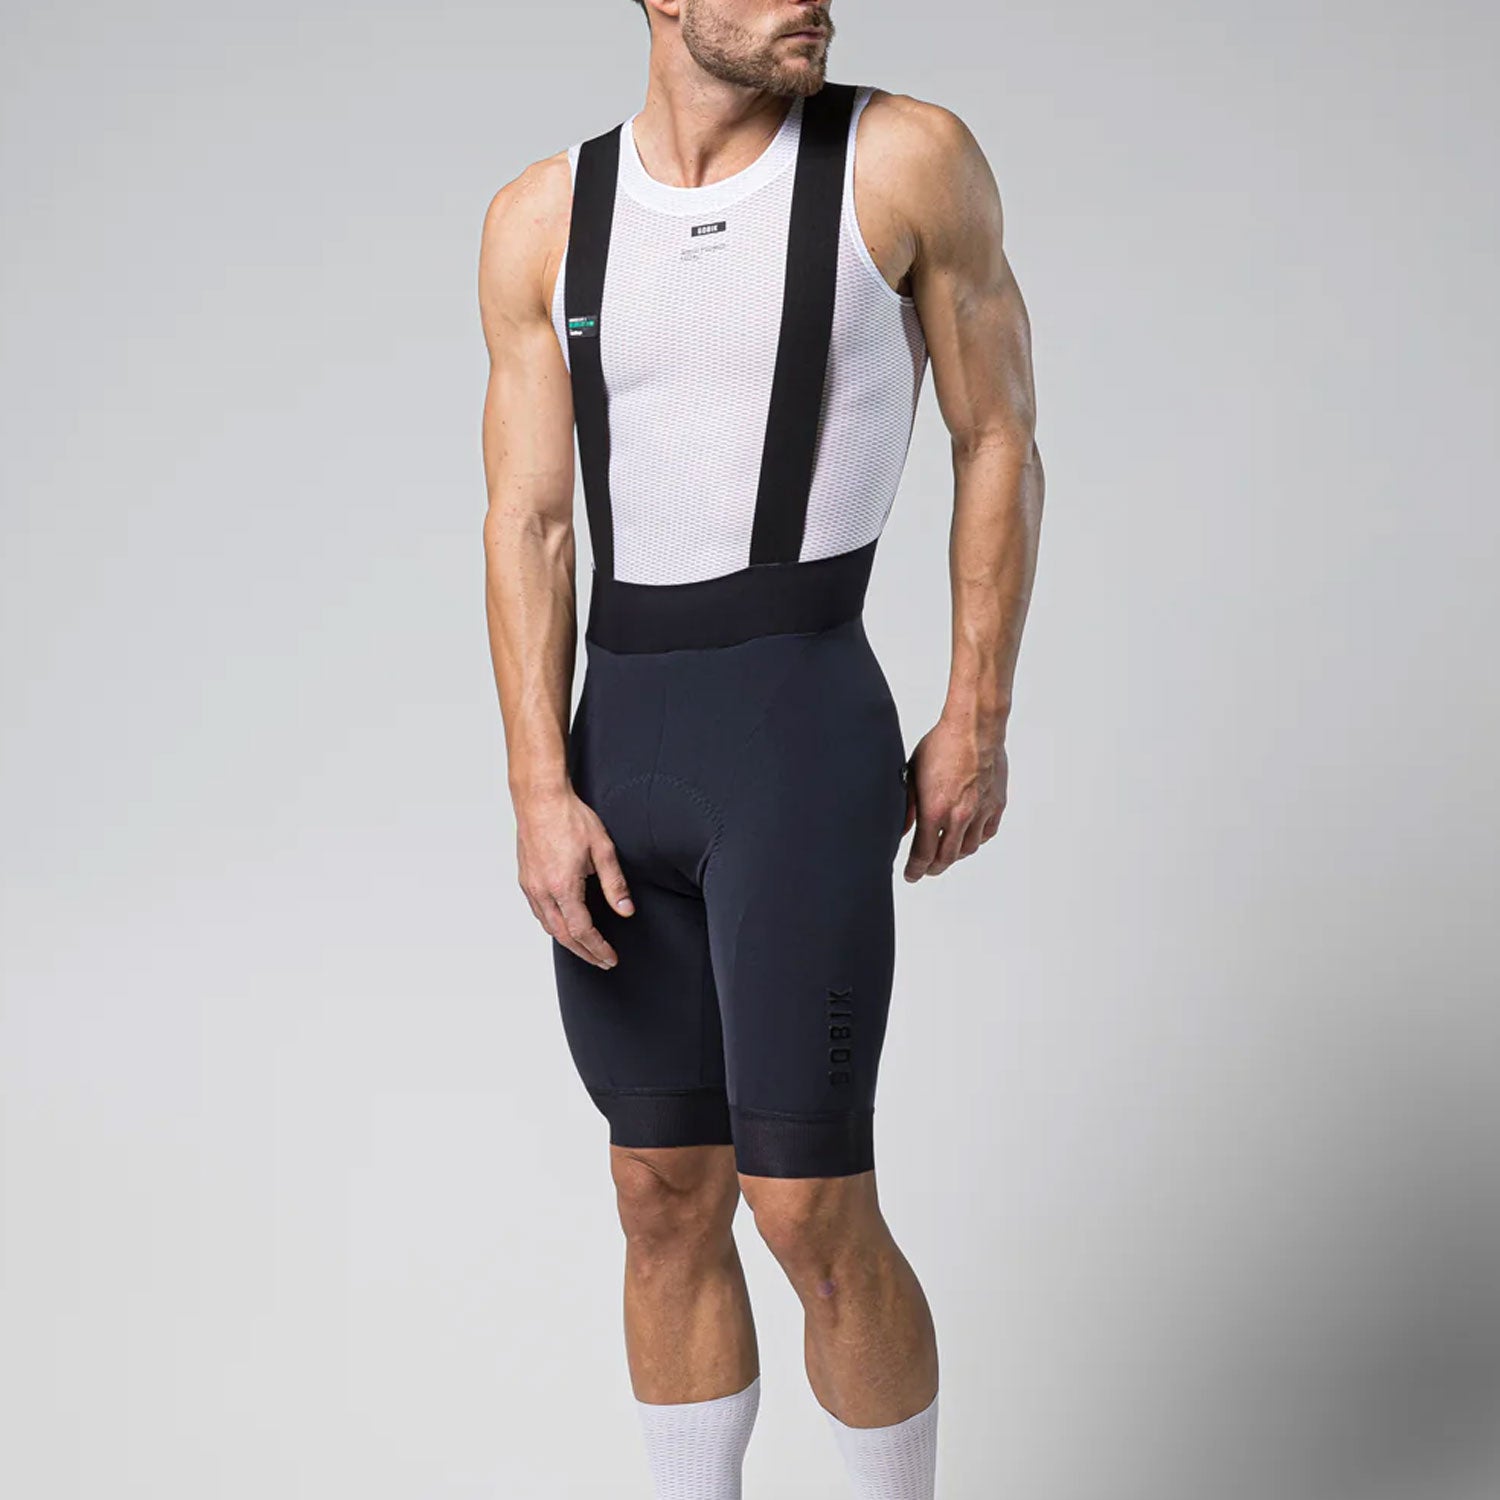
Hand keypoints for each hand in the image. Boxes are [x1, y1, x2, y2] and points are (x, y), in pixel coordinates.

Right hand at [515, 786, 633, 967]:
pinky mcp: (525, 879)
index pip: (582, 930)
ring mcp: (530, 886)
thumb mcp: (602, 849)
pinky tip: (563, 924)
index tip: (609, 958)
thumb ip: (615, 884)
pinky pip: (539, 912)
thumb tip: (625, 910)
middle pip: (563, 936)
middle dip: (584, 952)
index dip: (598, 948)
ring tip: (586, 948)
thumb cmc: (569, 817)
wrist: (540, 798)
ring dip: (568, 941)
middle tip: (601, 961)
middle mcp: (542, 891)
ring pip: (548, 926)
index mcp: (563, 886)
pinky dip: (553, 925)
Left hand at [901, 716, 1007, 880]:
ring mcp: (980, 812)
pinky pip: (987, 833)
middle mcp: (959, 816)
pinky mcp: (996, 805)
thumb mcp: (912, 774)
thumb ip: (907, 806)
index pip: (923, 854)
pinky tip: (968, 836)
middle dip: (933, 867)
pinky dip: (976, 839)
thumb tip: (902, 830)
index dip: (915, 869)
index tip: (911, 875)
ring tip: (946, 853)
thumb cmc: (940, 745)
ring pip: (968, 848)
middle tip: (927, 870)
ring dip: (955, 855)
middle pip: (946, 858)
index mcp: (934, 810)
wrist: (974, 729)